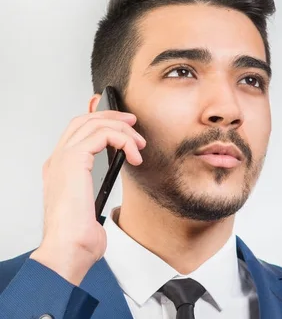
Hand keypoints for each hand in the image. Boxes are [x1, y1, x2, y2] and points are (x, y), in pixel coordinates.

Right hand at [30, 110, 145, 285]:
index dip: (101, 122)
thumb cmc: (79, 237)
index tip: (126, 127)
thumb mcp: (92, 209)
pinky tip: (133, 156)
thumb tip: (113, 191)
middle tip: (135, 125)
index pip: (77, 132)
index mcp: (60, 170)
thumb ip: (98, 193)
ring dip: (122, 129)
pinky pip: (102, 134)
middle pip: (84, 120)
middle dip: (113, 117)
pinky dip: (123, 140)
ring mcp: (63, 159)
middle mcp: (58, 161)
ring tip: (139, 145)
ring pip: (93, 123)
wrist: (69, 249)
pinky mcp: (73, 160)